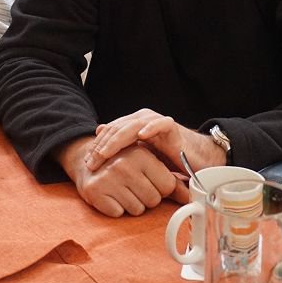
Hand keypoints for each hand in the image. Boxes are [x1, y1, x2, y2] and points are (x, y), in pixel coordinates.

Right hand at [57, 136, 178, 216]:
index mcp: (141, 154)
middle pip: (153, 200)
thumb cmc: (124, 165)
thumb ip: (171, 182)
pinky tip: (110, 195)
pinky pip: (118, 213)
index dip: (159, 187)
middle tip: (132, 185)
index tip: (147, 179)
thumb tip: (193, 198)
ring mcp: (108, 178)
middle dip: (146, 197)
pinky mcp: (95, 192)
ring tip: (121, 189)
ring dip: (131, 204)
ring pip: (137, 210)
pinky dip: (115, 208)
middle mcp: (125, 164)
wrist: (87, 161)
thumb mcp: (147, 165)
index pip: (167, 186)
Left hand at [85, 108, 225, 174]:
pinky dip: (151, 128)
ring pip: (132, 126)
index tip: (88, 163)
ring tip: (106, 153)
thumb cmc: (166, 158)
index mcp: (132, 125)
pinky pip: (160, 124)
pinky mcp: (171, 127)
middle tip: (92, 162)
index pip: (110, 131)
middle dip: (102, 146)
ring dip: (117, 140)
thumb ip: (121, 146)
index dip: (97, 146)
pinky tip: (142, 136)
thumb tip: (98, 133)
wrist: (194, 159)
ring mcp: (155, 122)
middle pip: (116, 128)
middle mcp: (142, 120)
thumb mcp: (139, 156)